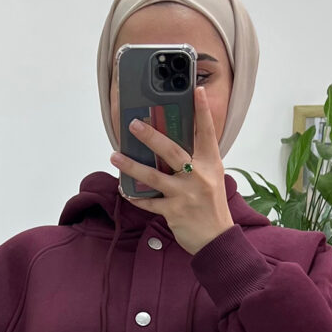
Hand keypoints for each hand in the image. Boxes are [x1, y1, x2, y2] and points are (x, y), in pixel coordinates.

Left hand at [109, 86, 234, 255]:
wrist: (217, 240)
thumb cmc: (211, 207)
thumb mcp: (211, 179)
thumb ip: (195, 162)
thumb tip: (168, 147)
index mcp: (210, 164)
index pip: (207, 133)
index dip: (202, 111)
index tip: (196, 91)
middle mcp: (198, 177)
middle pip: (171, 151)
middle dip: (151, 136)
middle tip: (133, 125)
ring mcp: (185, 195)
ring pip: (153, 176)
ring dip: (131, 165)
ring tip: (114, 156)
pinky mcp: (173, 212)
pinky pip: (149, 202)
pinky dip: (135, 197)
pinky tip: (124, 189)